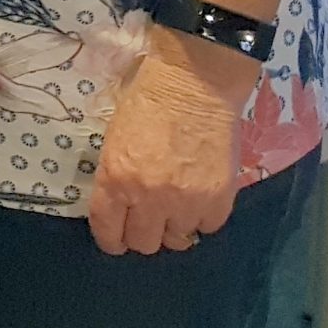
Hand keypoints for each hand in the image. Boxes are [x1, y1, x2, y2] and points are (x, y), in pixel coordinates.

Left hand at [84, 29, 255, 256]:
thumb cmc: (148, 102)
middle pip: (144, 244)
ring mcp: (187, 203)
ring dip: (175, 225)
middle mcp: (149, 198)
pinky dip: (203, 217)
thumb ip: (117, 178)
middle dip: (144, 234)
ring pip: (178, 240)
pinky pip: (208, 228)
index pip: (108, 231)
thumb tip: (122, 207)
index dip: (112, 240)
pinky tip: (200, 196)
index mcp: (115, 179)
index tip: (117, 239)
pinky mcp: (219, 201)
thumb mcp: (115, 140)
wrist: (195, 84)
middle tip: (150, 218)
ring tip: (178, 204)